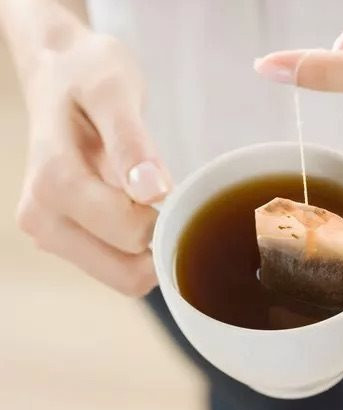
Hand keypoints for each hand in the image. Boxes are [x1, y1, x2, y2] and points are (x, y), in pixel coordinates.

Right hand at [4, 4, 170, 295]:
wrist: (60, 73)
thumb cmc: (88, 75)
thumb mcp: (114, 91)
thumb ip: (131, 141)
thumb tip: (152, 191)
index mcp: (54, 182)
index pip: (129, 234)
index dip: (166, 220)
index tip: (176, 190)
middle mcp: (42, 217)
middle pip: (126, 274)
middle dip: (161, 247)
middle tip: (175, 203)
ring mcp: (50, 232)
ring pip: (122, 278)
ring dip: (152, 253)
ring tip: (158, 205)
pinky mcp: (64, 238)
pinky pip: (116, 267)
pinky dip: (140, 253)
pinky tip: (145, 214)